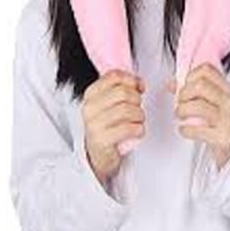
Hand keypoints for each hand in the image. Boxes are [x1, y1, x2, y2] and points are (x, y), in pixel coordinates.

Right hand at [82, 70, 145, 186]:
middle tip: (137, 108)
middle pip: (124, 92)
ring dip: (140, 116)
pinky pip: (129, 128)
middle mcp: (90, 107)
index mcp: (91, 94)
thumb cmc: (108, 125)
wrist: (97, 154)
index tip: (139, 88)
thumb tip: (139, 83)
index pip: (114, 76)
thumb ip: (122, 88)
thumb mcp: (109, 103)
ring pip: (128, 109)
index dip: (132, 80)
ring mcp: (94, 124)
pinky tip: (137, 131)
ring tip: (137, 121)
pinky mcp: (102, 140)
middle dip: (137, 100)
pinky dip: (139, 129)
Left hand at [169, 63, 229, 168]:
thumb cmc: (219, 123)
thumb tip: (172, 84)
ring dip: (182, 111)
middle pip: (200, 86)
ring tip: (181, 116)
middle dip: (184, 94)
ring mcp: (228, 119)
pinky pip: (196, 129)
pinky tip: (185, 129)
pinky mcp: (223, 136)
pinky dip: (185, 129)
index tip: (186, 86)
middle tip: (181, 103)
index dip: (190, 76)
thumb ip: (192, 90)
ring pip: (197, 106)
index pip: (206, 70)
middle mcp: (229, 101)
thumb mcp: (211, 102)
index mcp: (226, 89)